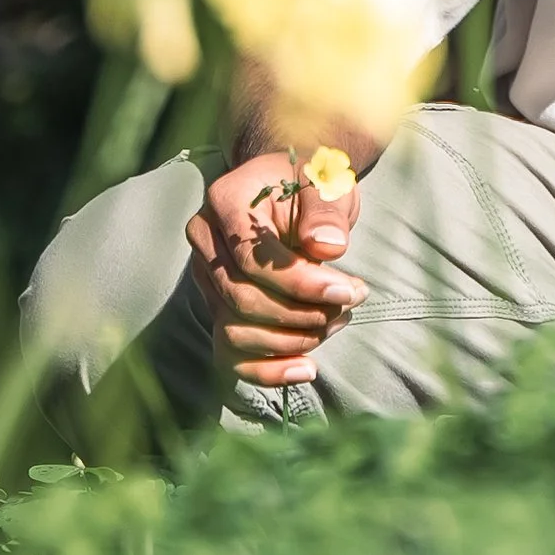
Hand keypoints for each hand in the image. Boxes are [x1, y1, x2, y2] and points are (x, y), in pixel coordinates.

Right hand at [186, 147, 365, 390]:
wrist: (293, 189)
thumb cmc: (309, 184)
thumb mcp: (325, 183)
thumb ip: (326, 211)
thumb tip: (328, 247)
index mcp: (225, 201)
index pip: (252, 259)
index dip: (300, 283)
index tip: (348, 290)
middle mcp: (205, 242)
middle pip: (242, 299)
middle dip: (301, 313)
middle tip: (348, 305)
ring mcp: (206, 279)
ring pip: (236, 331)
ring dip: (292, 340)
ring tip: (337, 321)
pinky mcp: (217, 309)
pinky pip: (231, 354)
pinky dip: (267, 370)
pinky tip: (306, 370)